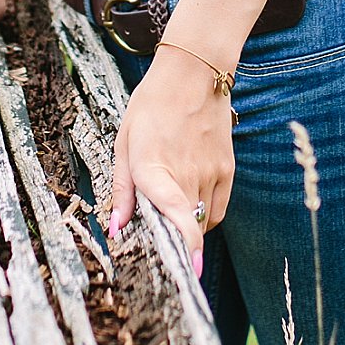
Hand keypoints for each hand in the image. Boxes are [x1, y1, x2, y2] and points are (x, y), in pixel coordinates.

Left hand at [111, 48, 234, 271]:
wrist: (193, 75)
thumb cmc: (152, 107)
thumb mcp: (124, 144)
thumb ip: (122, 190)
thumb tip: (117, 228)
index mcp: (152, 167)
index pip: (176, 213)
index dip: (185, 243)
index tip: (189, 268)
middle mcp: (185, 172)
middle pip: (185, 224)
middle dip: (172, 238)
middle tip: (159, 240)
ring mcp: (211, 171)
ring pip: (202, 218)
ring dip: (188, 224)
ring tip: (173, 206)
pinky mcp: (227, 168)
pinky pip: (218, 207)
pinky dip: (205, 214)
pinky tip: (192, 200)